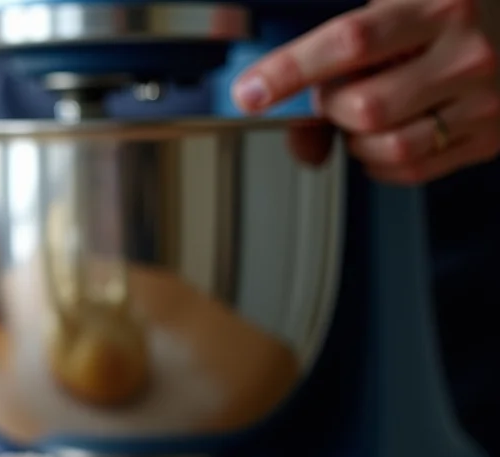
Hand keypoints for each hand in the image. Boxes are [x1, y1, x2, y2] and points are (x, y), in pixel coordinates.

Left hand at [232, 0, 499, 184]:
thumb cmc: (451, 14)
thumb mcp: (401, 6)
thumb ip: (342, 50)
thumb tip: (296, 129)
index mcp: (438, 6)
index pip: (349, 41)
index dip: (291, 69)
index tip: (251, 91)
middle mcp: (465, 54)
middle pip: (362, 107)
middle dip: (330, 108)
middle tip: (336, 93)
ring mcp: (484, 100)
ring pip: (387, 146)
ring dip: (355, 141)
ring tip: (364, 115)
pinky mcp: (490, 137)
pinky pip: (410, 169)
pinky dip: (378, 162)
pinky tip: (385, 134)